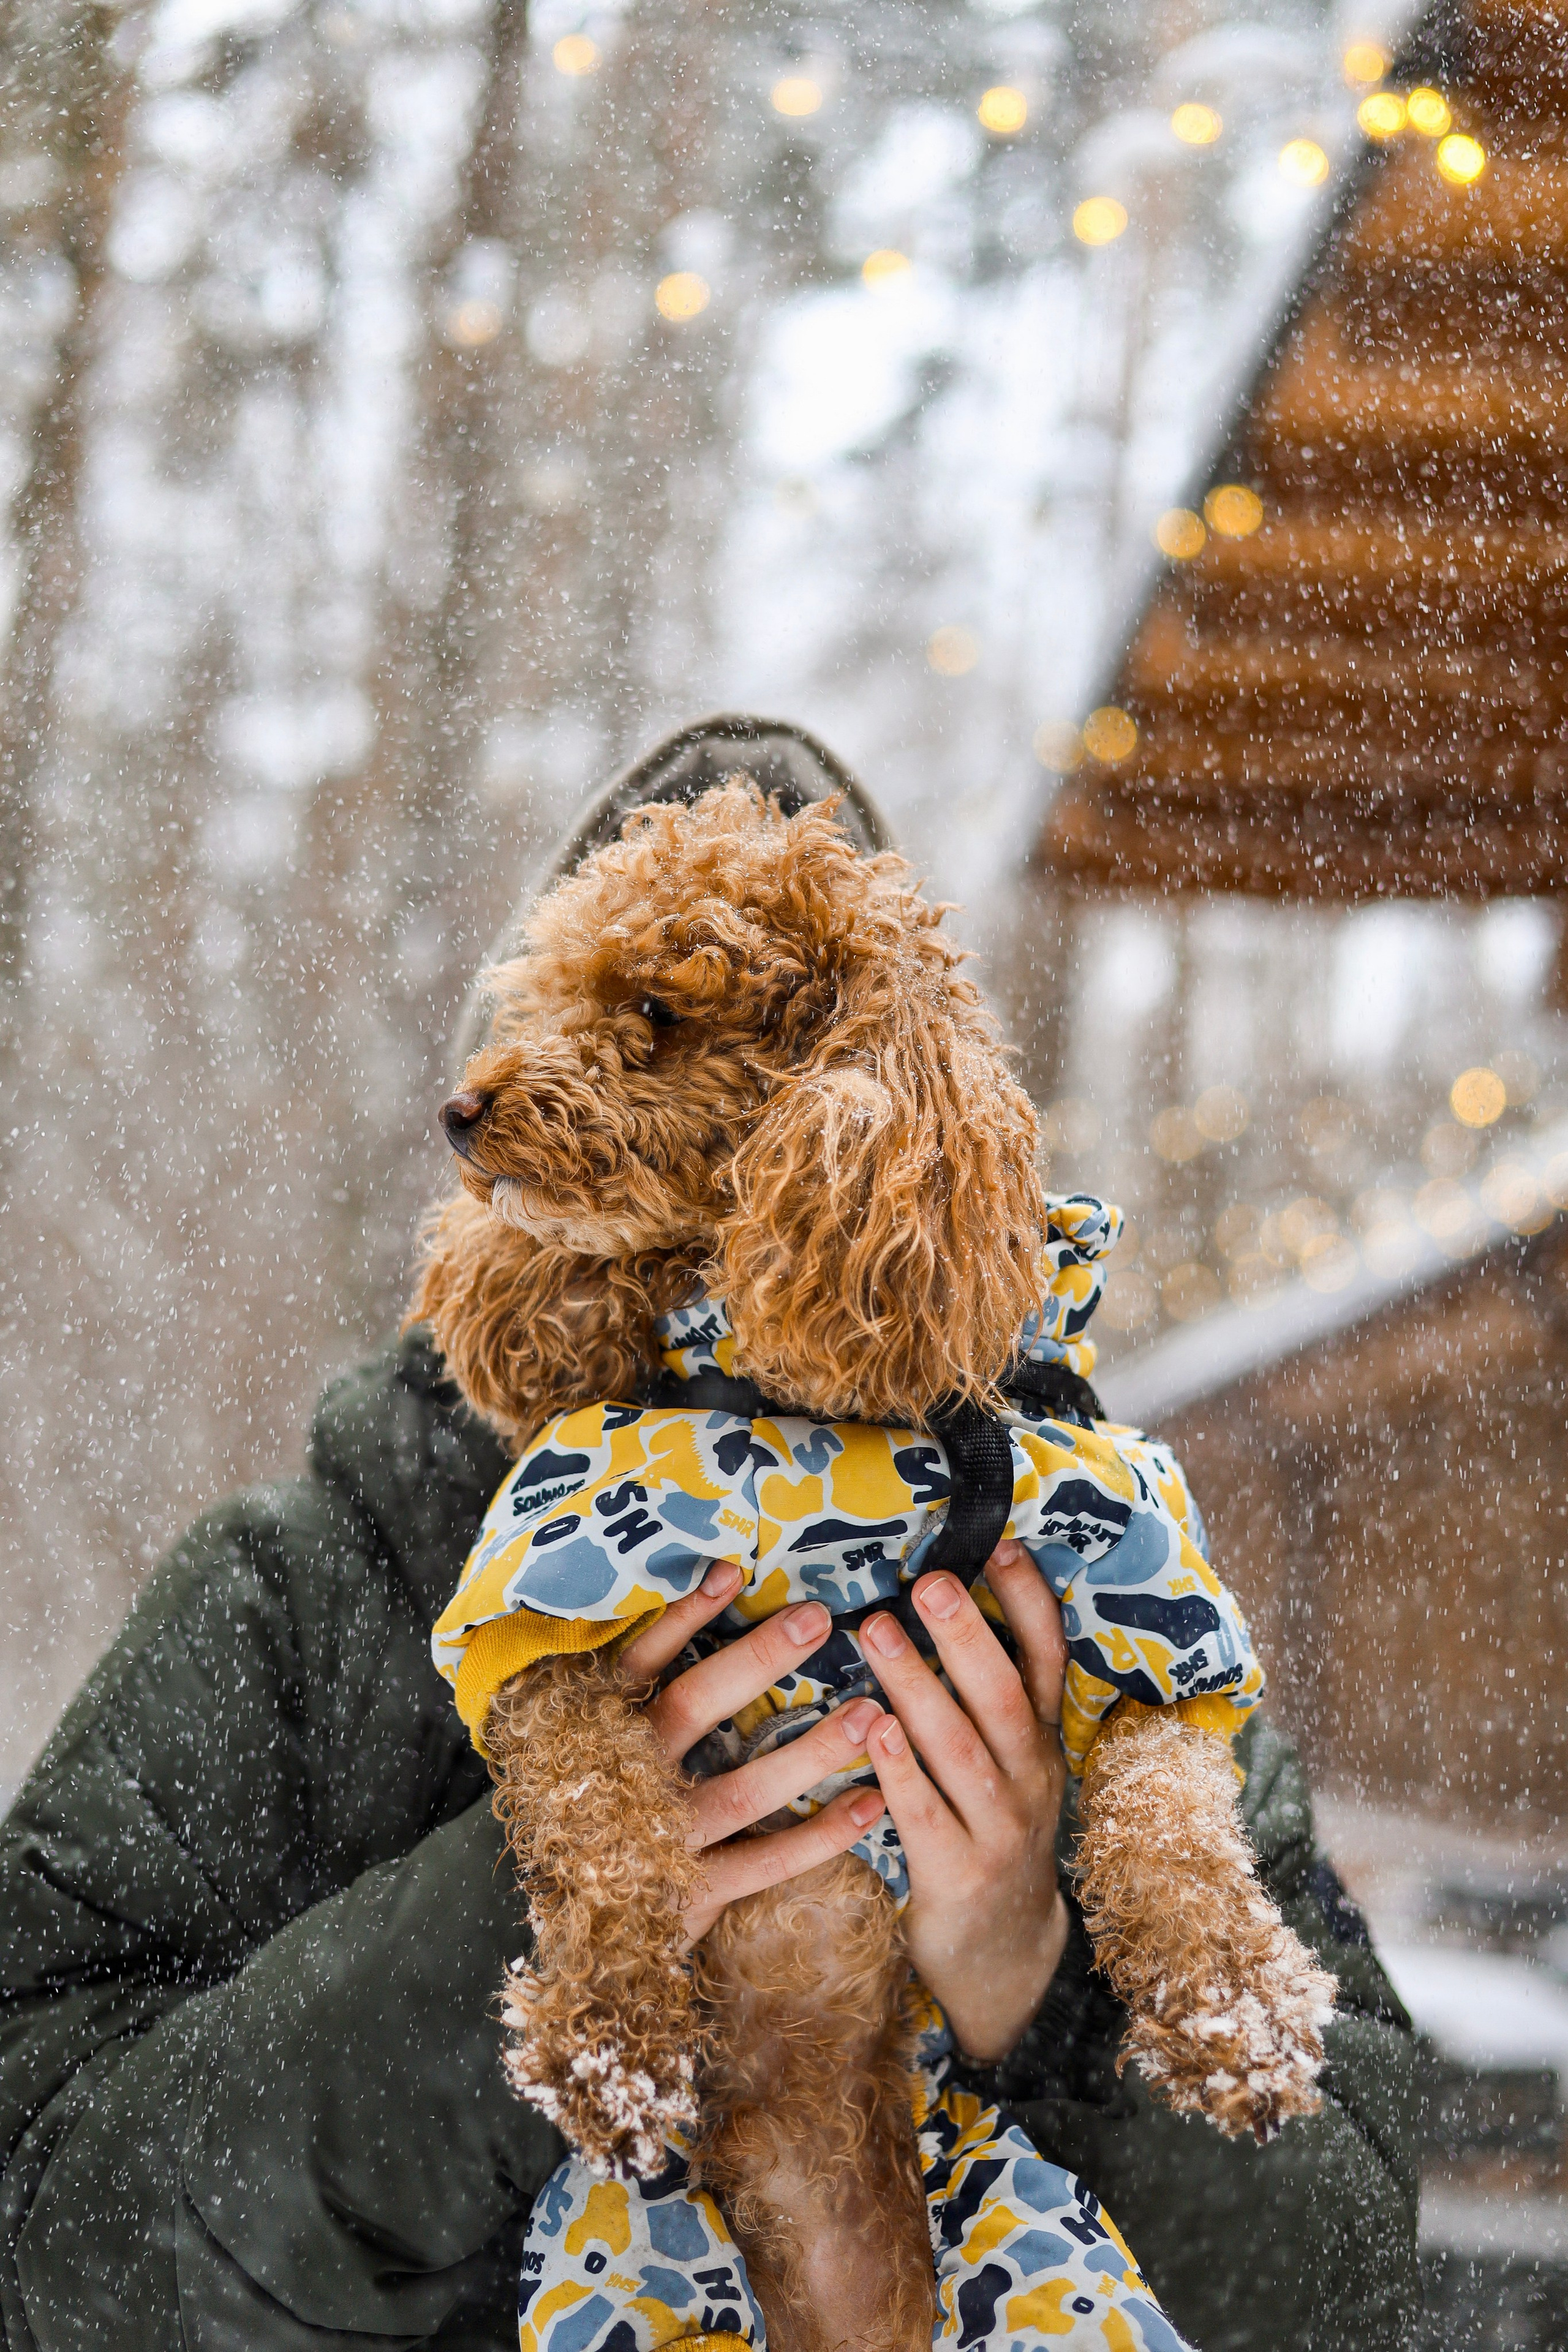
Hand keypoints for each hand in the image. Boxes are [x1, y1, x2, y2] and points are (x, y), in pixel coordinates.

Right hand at [618, 1568, 890, 1945]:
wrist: (586, 1932)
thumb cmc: (605, 1816)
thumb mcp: (599, 1750)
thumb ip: (636, 1696)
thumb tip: (702, 1607)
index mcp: (603, 1734)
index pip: (641, 1662)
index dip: (683, 1617)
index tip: (733, 1570)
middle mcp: (627, 1780)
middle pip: (692, 1707)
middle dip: (757, 1660)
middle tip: (817, 1618)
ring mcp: (660, 1839)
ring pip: (741, 1789)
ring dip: (809, 1751)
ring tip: (868, 1712)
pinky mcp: (692, 1892)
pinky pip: (765, 1861)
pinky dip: (822, 1835)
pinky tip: (872, 1803)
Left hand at [860, 1541, 1069, 2061]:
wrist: (1006, 1958)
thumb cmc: (990, 1833)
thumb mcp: (1009, 1765)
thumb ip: (985, 1698)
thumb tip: (940, 1601)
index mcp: (1042, 1742)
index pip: (1048, 1661)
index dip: (1029, 1603)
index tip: (1000, 1546)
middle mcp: (1030, 1778)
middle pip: (1005, 1696)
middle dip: (968, 1634)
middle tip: (929, 1580)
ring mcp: (1000, 1829)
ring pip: (961, 1749)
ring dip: (919, 1687)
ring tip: (875, 1632)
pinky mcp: (958, 1875)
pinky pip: (927, 1816)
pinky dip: (901, 1772)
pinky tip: (873, 1731)